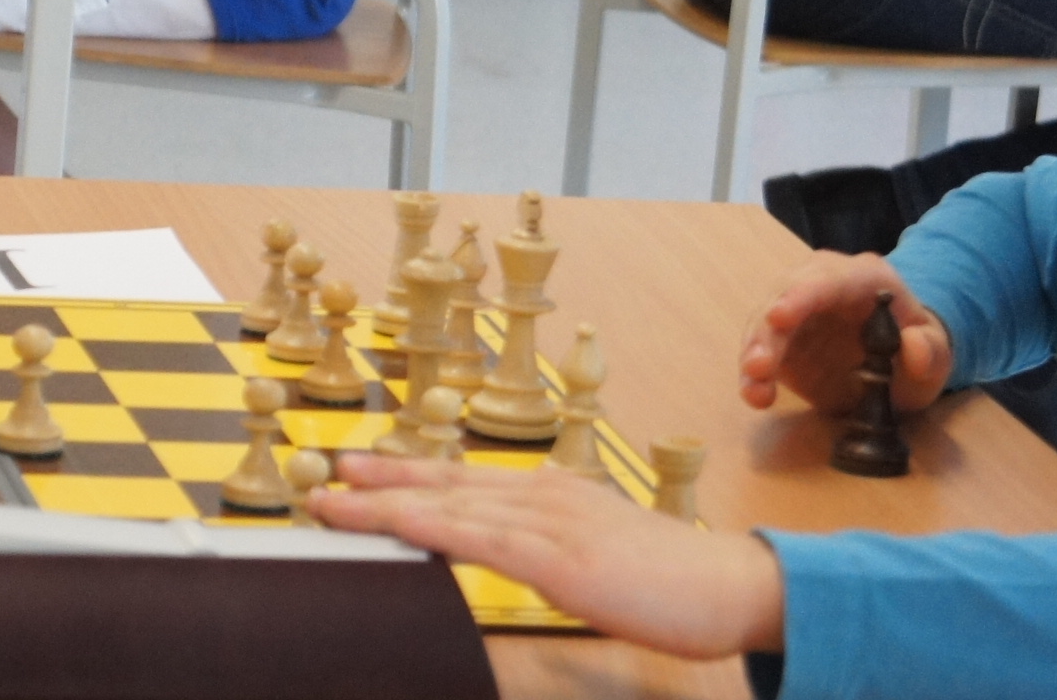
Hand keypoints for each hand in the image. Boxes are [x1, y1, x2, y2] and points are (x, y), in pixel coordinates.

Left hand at [317, 456, 784, 659]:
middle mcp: (544, 496)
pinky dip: (433, 529)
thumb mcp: (603, 542)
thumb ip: (559, 530)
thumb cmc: (674, 576)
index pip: (464, 479)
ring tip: (335, 505)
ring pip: (452, 508)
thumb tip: (525, 518)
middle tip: (325, 477)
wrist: (731, 587)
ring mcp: (551, 525)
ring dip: (387, 505)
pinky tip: (398, 526)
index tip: (359, 470)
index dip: (406, 473)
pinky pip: (483, 542)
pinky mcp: (562, 561)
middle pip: (445, 485)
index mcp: (553, 492)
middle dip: (380, 482)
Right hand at [736, 252, 952, 415]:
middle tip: (759, 364)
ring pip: (764, 324)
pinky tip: (755, 396)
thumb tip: (913, 345)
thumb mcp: (938, 352)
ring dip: (755, 353)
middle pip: (785, 296)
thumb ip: (931, 349)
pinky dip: (753, 375)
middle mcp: (821, 285)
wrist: (902, 358)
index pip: (828, 279)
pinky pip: (761, 352)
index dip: (801, 296)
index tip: (779, 318)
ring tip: (754, 387)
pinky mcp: (783, 343)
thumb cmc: (919, 346)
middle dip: (768, 329)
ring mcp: (797, 313)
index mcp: (863, 278)